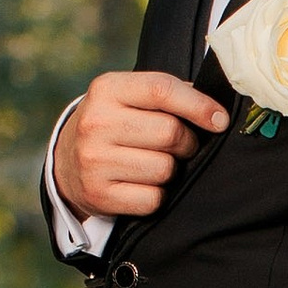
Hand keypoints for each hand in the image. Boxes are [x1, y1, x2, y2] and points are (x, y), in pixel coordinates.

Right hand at [55, 70, 228, 218]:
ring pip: (165, 169)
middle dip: (186, 143)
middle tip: (178, 146)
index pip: (163, 90)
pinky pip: (153, 198)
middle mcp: (95, 123)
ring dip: (170, 170)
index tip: (220, 120)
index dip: (199, 106)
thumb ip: (167, 94)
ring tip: (153, 163)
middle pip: (170, 133)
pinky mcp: (98, 194)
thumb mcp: (130, 97)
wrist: (67, 163)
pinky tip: (141, 184)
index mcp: (107, 89)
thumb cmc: (115, 125)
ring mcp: (93, 160)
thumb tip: (216, 111)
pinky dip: (156, 195)